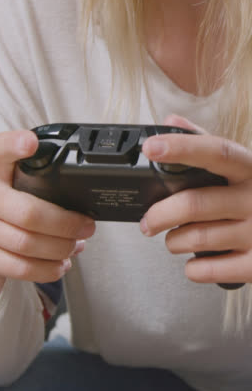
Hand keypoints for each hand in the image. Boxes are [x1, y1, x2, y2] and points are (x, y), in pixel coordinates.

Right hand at [0, 129, 94, 283]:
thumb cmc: (6, 206)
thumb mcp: (15, 184)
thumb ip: (39, 182)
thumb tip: (84, 205)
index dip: (13, 146)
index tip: (31, 143)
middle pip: (27, 212)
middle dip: (65, 224)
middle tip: (87, 226)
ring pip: (26, 242)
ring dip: (61, 248)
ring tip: (75, 245)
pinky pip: (19, 267)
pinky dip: (47, 269)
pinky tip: (60, 264)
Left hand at [140, 114, 251, 284]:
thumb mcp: (240, 166)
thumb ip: (205, 143)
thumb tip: (171, 121)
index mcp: (249, 169)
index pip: (216, 152)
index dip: (182, 148)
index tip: (151, 147)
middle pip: (195, 203)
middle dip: (160, 214)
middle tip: (148, 222)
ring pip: (196, 238)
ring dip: (174, 241)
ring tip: (174, 239)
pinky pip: (209, 269)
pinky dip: (193, 268)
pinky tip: (195, 260)